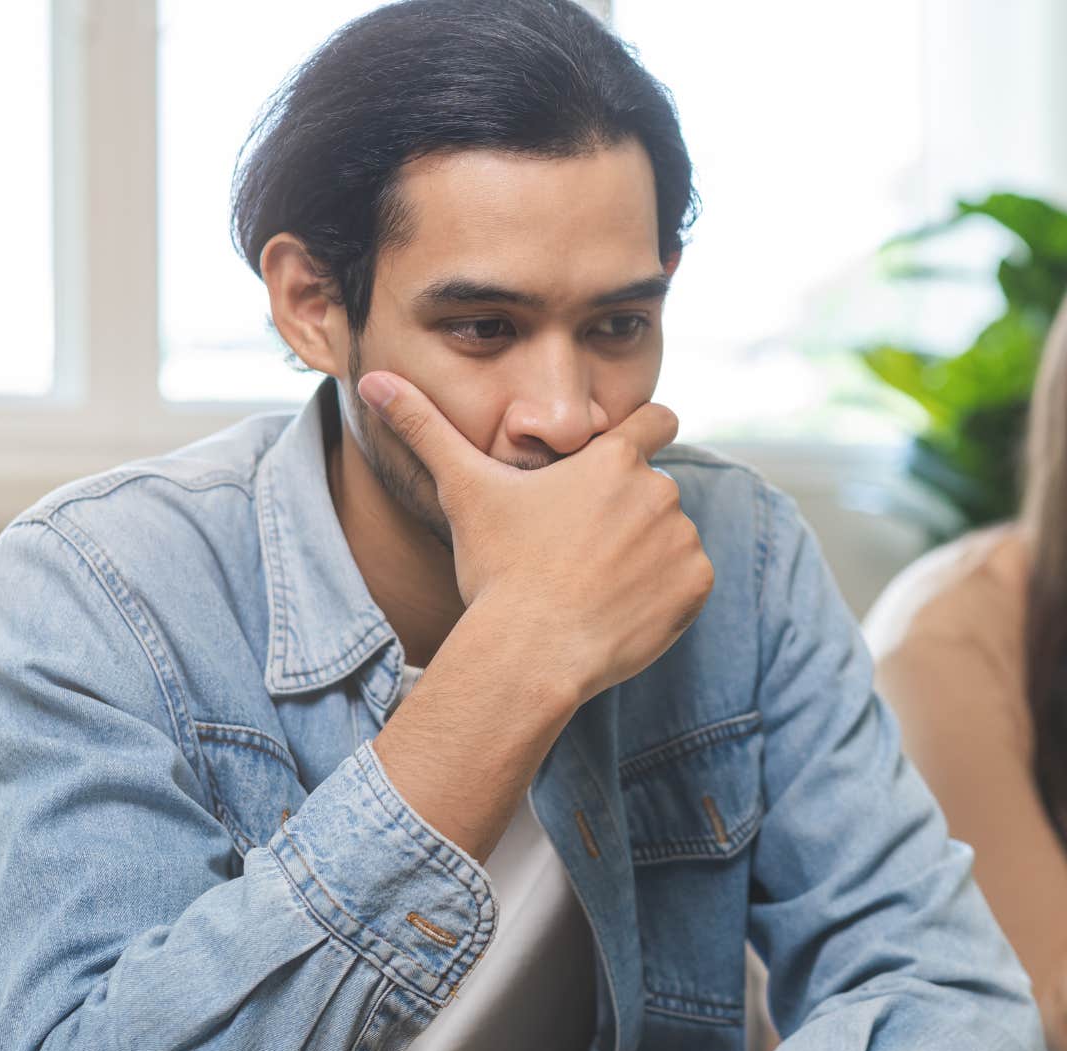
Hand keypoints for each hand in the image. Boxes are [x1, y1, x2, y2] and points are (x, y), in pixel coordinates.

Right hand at [359, 371, 714, 705]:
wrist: (530, 653)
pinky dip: (663, 594)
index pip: (656, 420)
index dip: (649, 431)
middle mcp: (657, 490)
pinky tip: (619, 610)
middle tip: (578, 553)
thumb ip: (424, 429)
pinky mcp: (694, 586)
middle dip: (624, 516)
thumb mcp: (463, 492)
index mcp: (612, 460)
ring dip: (644, 556)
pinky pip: (687, 581)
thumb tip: (371, 380)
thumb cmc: (497, 571)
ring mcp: (681, 540)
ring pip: (669, 538)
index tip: (634, 451)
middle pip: (651, 492)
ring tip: (594, 585)